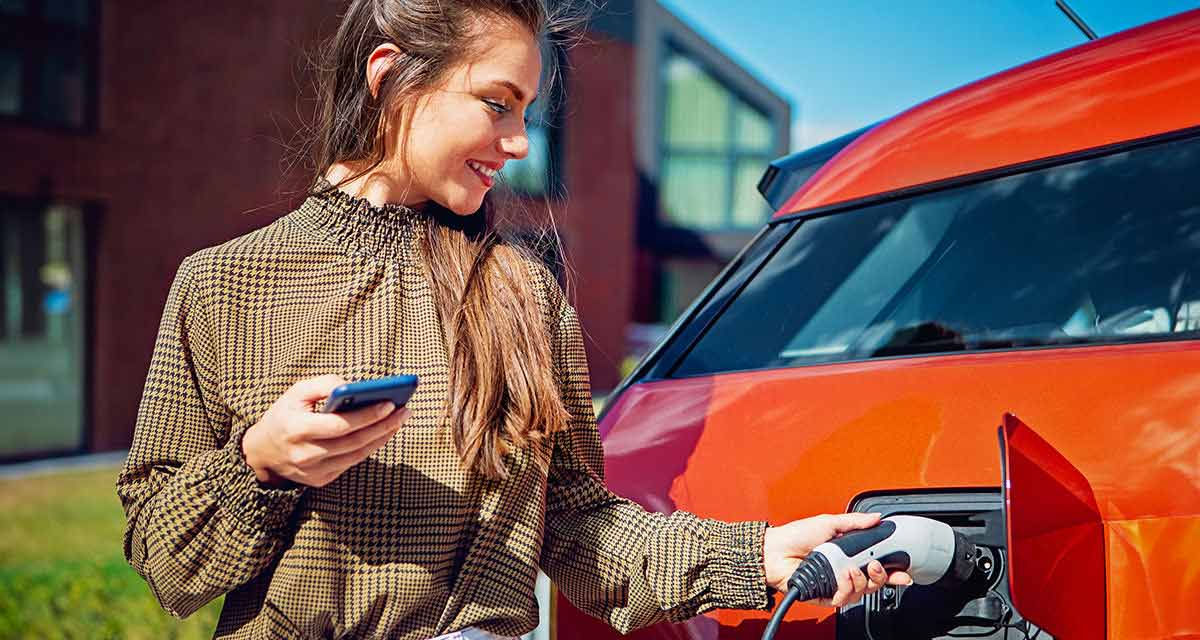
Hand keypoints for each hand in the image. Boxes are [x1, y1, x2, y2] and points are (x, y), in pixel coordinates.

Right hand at [242, 375, 410, 487]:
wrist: (262, 452)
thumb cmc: (284, 415)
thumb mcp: (296, 392)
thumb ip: (323, 384)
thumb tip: (353, 385)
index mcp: (296, 430)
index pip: (339, 425)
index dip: (366, 415)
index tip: (389, 403)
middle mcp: (305, 454)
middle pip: (354, 441)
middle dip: (383, 425)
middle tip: (405, 410)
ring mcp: (314, 471)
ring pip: (357, 455)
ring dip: (383, 437)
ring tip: (400, 419)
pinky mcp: (321, 480)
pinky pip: (352, 462)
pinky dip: (370, 447)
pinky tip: (384, 432)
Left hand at [763, 512, 913, 606]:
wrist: (774, 551)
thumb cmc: (796, 535)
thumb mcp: (830, 522)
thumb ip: (856, 522)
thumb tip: (876, 518)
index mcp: (848, 554)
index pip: (876, 565)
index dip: (892, 571)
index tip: (903, 572)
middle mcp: (844, 571)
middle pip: (874, 582)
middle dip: (881, 577)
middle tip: (877, 566)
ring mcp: (835, 584)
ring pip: (861, 592)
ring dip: (860, 580)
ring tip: (851, 569)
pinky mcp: (825, 596)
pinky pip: (843, 599)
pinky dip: (845, 589)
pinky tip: (841, 577)